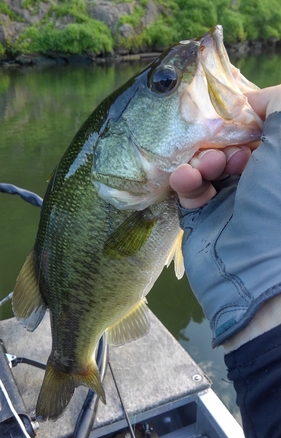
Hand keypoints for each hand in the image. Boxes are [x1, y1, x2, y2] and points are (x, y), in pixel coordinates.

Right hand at [170, 85, 280, 349]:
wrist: (251, 272)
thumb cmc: (275, 205)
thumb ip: (278, 106)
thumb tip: (254, 101)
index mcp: (279, 169)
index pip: (262, 131)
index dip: (248, 120)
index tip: (237, 116)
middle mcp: (259, 182)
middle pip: (232, 144)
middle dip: (223, 141)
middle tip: (224, 151)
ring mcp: (230, 199)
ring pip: (207, 163)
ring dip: (202, 160)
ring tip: (204, 168)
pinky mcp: (202, 215)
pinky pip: (189, 188)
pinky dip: (186, 181)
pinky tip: (187, 181)